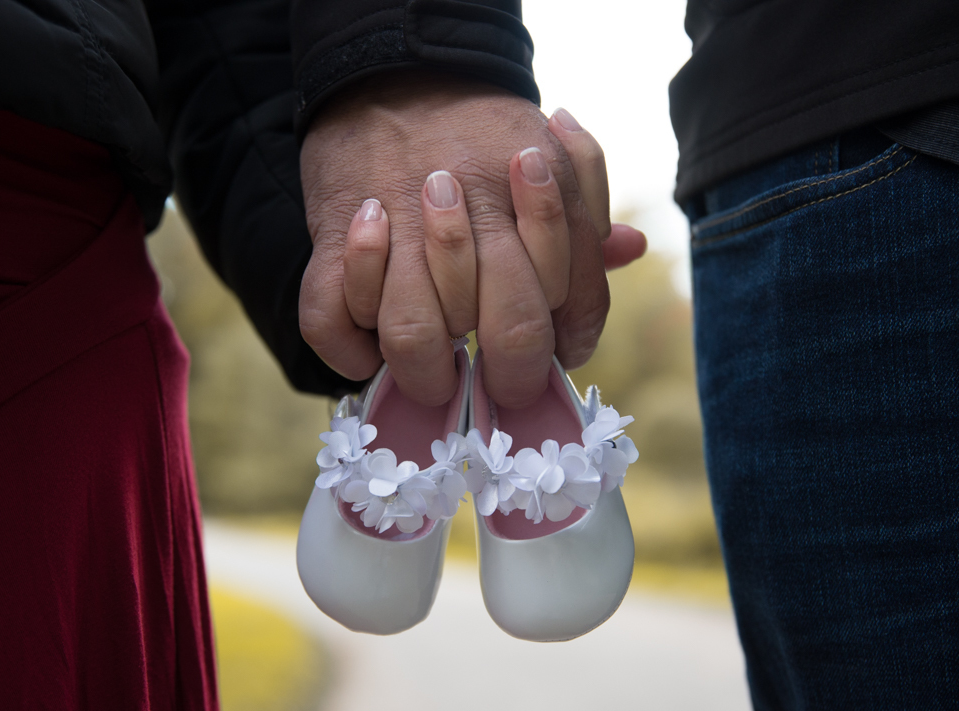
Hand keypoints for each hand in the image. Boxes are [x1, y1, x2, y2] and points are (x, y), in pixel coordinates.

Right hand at [299, 73, 642, 407]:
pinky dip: (349, 351)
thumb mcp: (547, 149)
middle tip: (499, 389)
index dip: (567, 346)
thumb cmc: (478, 131)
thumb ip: (586, 207)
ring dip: (426, 373)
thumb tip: (628, 249)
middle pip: (510, 327)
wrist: (390, 72)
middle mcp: (472, 209)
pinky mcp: (333, 234)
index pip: (573, 296)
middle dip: (512, 378)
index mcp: (535, 187)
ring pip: (413, 336)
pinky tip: (369, 351)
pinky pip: (329, 318)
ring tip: (434, 375)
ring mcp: (396, 225)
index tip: (552, 361)